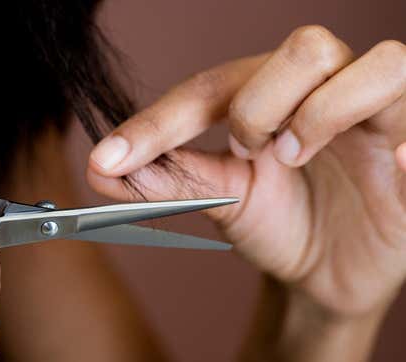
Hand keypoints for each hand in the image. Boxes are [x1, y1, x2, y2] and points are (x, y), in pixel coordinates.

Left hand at [87, 24, 404, 350]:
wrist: (326, 276)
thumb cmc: (277, 226)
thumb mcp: (220, 201)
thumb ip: (165, 180)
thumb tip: (99, 170)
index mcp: (268, 96)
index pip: (212, 87)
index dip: (158, 123)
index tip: (109, 161)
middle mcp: (322, 91)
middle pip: (305, 47)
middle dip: (263, 103)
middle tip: (250, 151)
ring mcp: (375, 115)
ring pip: (374, 62)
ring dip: (322, 111)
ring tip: (296, 157)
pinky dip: (375, 124)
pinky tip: (360, 162)